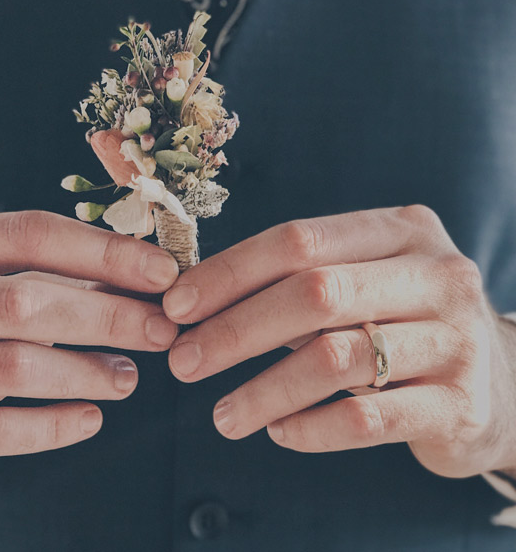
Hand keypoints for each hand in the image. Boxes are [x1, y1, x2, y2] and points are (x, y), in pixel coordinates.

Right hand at [0, 210, 179, 497]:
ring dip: (88, 370)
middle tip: (161, 329)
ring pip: (13, 364)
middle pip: (21, 299)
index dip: (101, 251)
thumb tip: (145, 273)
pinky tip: (90, 418)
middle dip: (106, 314)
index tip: (163, 271)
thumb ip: (43, 273)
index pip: (24, 232)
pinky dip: (54, 425)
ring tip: (129, 376)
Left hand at [161, 205, 515, 478]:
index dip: (231, 272)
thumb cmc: (403, 318)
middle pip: (315, 294)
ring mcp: (454, 340)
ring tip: (222, 414)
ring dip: (264, 389)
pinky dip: (311, 428)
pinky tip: (279, 431)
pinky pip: (367, 419)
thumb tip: (196, 298)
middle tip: (184, 362)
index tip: (177, 305)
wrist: (501, 382)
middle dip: (236, 330)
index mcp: (402, 230)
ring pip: (336, 359)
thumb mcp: (365, 278)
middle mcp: (435, 275)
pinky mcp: (459, 406)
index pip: (299, 239)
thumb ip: (299, 278)